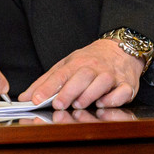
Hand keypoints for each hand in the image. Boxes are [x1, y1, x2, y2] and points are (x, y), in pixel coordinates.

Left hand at [20, 38, 144, 109]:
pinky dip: (114, 98)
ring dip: (90, 94)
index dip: (47, 87)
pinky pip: (123, 91)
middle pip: (82, 76)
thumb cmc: (90, 61)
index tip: (35, 99)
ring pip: (102, 82)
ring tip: (78, 105)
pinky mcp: (127, 85)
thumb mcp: (66, 65)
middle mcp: (95, 67)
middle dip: (69, 91)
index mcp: (77, 62)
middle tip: (57, 104)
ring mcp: (112, 75)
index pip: (60, 74)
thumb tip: (25, 97)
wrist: (121, 49)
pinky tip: (103, 104)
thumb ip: (46, 82)